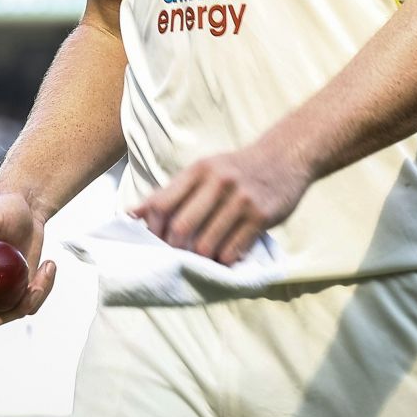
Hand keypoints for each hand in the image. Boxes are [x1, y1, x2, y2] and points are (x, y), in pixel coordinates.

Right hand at [0, 191, 57, 327]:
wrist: (26, 209)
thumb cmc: (3, 208)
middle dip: (14, 311)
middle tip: (35, 289)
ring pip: (14, 311)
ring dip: (35, 297)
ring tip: (48, 266)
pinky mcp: (18, 287)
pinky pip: (29, 301)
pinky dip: (44, 288)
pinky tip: (49, 265)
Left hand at [132, 142, 311, 264]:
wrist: (286, 156)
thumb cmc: (236, 168)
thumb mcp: (202, 171)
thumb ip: (169, 193)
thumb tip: (131, 214)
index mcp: (198, 170)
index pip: (162, 204)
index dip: (153, 230)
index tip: (155, 243)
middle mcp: (218, 182)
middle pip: (181, 228)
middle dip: (175, 249)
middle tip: (178, 257)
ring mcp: (241, 200)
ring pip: (206, 244)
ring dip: (200, 259)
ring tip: (202, 260)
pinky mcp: (261, 216)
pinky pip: (233, 250)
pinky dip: (224, 260)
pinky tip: (224, 257)